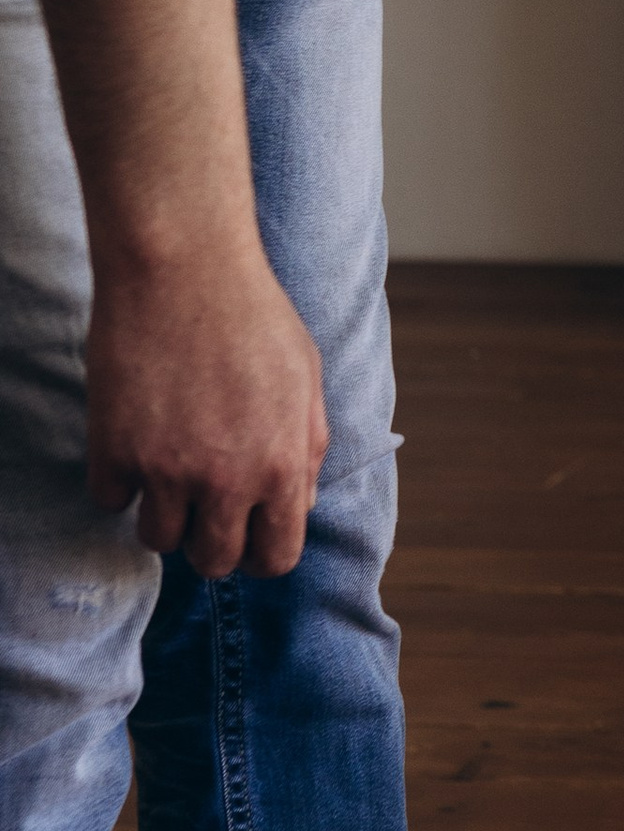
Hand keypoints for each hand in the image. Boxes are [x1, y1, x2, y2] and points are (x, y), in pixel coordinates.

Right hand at [86, 241, 329, 576]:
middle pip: (212, 562)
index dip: (261, 552)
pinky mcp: (113, 450)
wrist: (184, 267)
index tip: (247, 534)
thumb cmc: (253, 315)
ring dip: (163, 515)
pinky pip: (110, 500)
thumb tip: (299, 503)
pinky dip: (119, 481)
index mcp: (281, 468)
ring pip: (157, 541)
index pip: (275, 558)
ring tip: (168, 471)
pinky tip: (133, 443)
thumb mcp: (306, 380)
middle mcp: (225, 481)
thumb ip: (305, 449)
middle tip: (204, 507)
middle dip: (211, 541)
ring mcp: (164, 470)